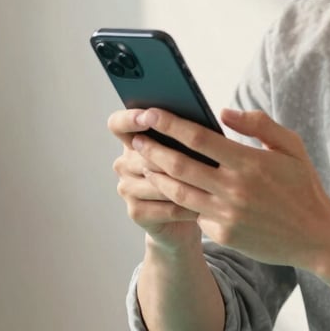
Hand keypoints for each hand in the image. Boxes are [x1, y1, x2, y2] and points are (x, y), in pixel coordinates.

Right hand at [107, 109, 201, 253]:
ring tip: (211, 184)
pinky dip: (187, 207)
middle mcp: (124, 163)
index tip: (148, 116)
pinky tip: (205, 206)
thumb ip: (188, 134)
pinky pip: (166, 207)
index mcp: (133, 140)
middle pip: (145, 156)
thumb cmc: (191, 172)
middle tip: (202, 158)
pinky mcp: (136, 212)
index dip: (130, 119)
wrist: (185, 214)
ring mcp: (127, 188)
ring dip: (186, 185)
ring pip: (159, 183)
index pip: (118, 124)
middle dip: (174, 158)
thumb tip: (205, 122)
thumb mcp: (190, 149)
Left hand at [127, 107, 329, 268]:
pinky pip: (195, 215)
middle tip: (136, 139)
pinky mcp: (224, 235)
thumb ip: (259, 124)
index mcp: (248, 162)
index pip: (198, 138)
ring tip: (145, 164)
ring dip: (157, 177)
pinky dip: (181, 202)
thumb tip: (223, 112)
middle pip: (179, 165)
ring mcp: (227, 215)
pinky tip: (170, 191)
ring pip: (179, 193)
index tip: (150, 113)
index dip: (170, 124)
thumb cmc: (303, 185)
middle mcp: (234, 189)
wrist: (316, 236)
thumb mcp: (291, 146)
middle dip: (152, 149)